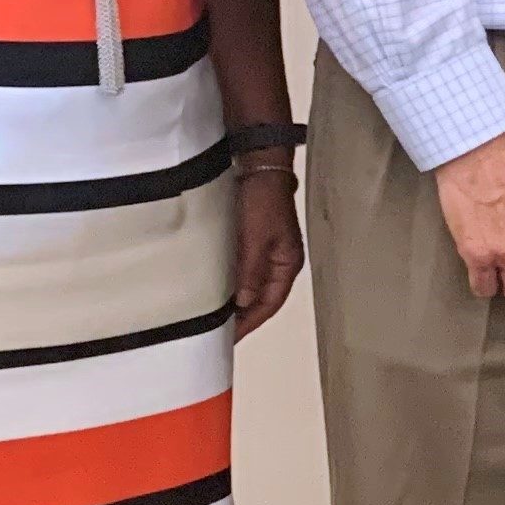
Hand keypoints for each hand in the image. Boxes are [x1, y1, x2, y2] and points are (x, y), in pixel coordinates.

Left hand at [230, 167, 303, 336]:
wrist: (259, 167)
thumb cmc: (262, 200)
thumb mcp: (256, 237)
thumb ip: (251, 270)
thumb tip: (244, 301)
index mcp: (288, 263)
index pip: (270, 303)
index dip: (251, 322)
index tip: (230, 337)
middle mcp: (280, 261)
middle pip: (263, 298)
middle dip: (245, 317)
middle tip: (220, 333)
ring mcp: (268, 252)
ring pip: (253, 286)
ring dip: (238, 301)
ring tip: (216, 316)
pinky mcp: (254, 242)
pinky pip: (244, 272)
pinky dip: (233, 284)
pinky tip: (218, 290)